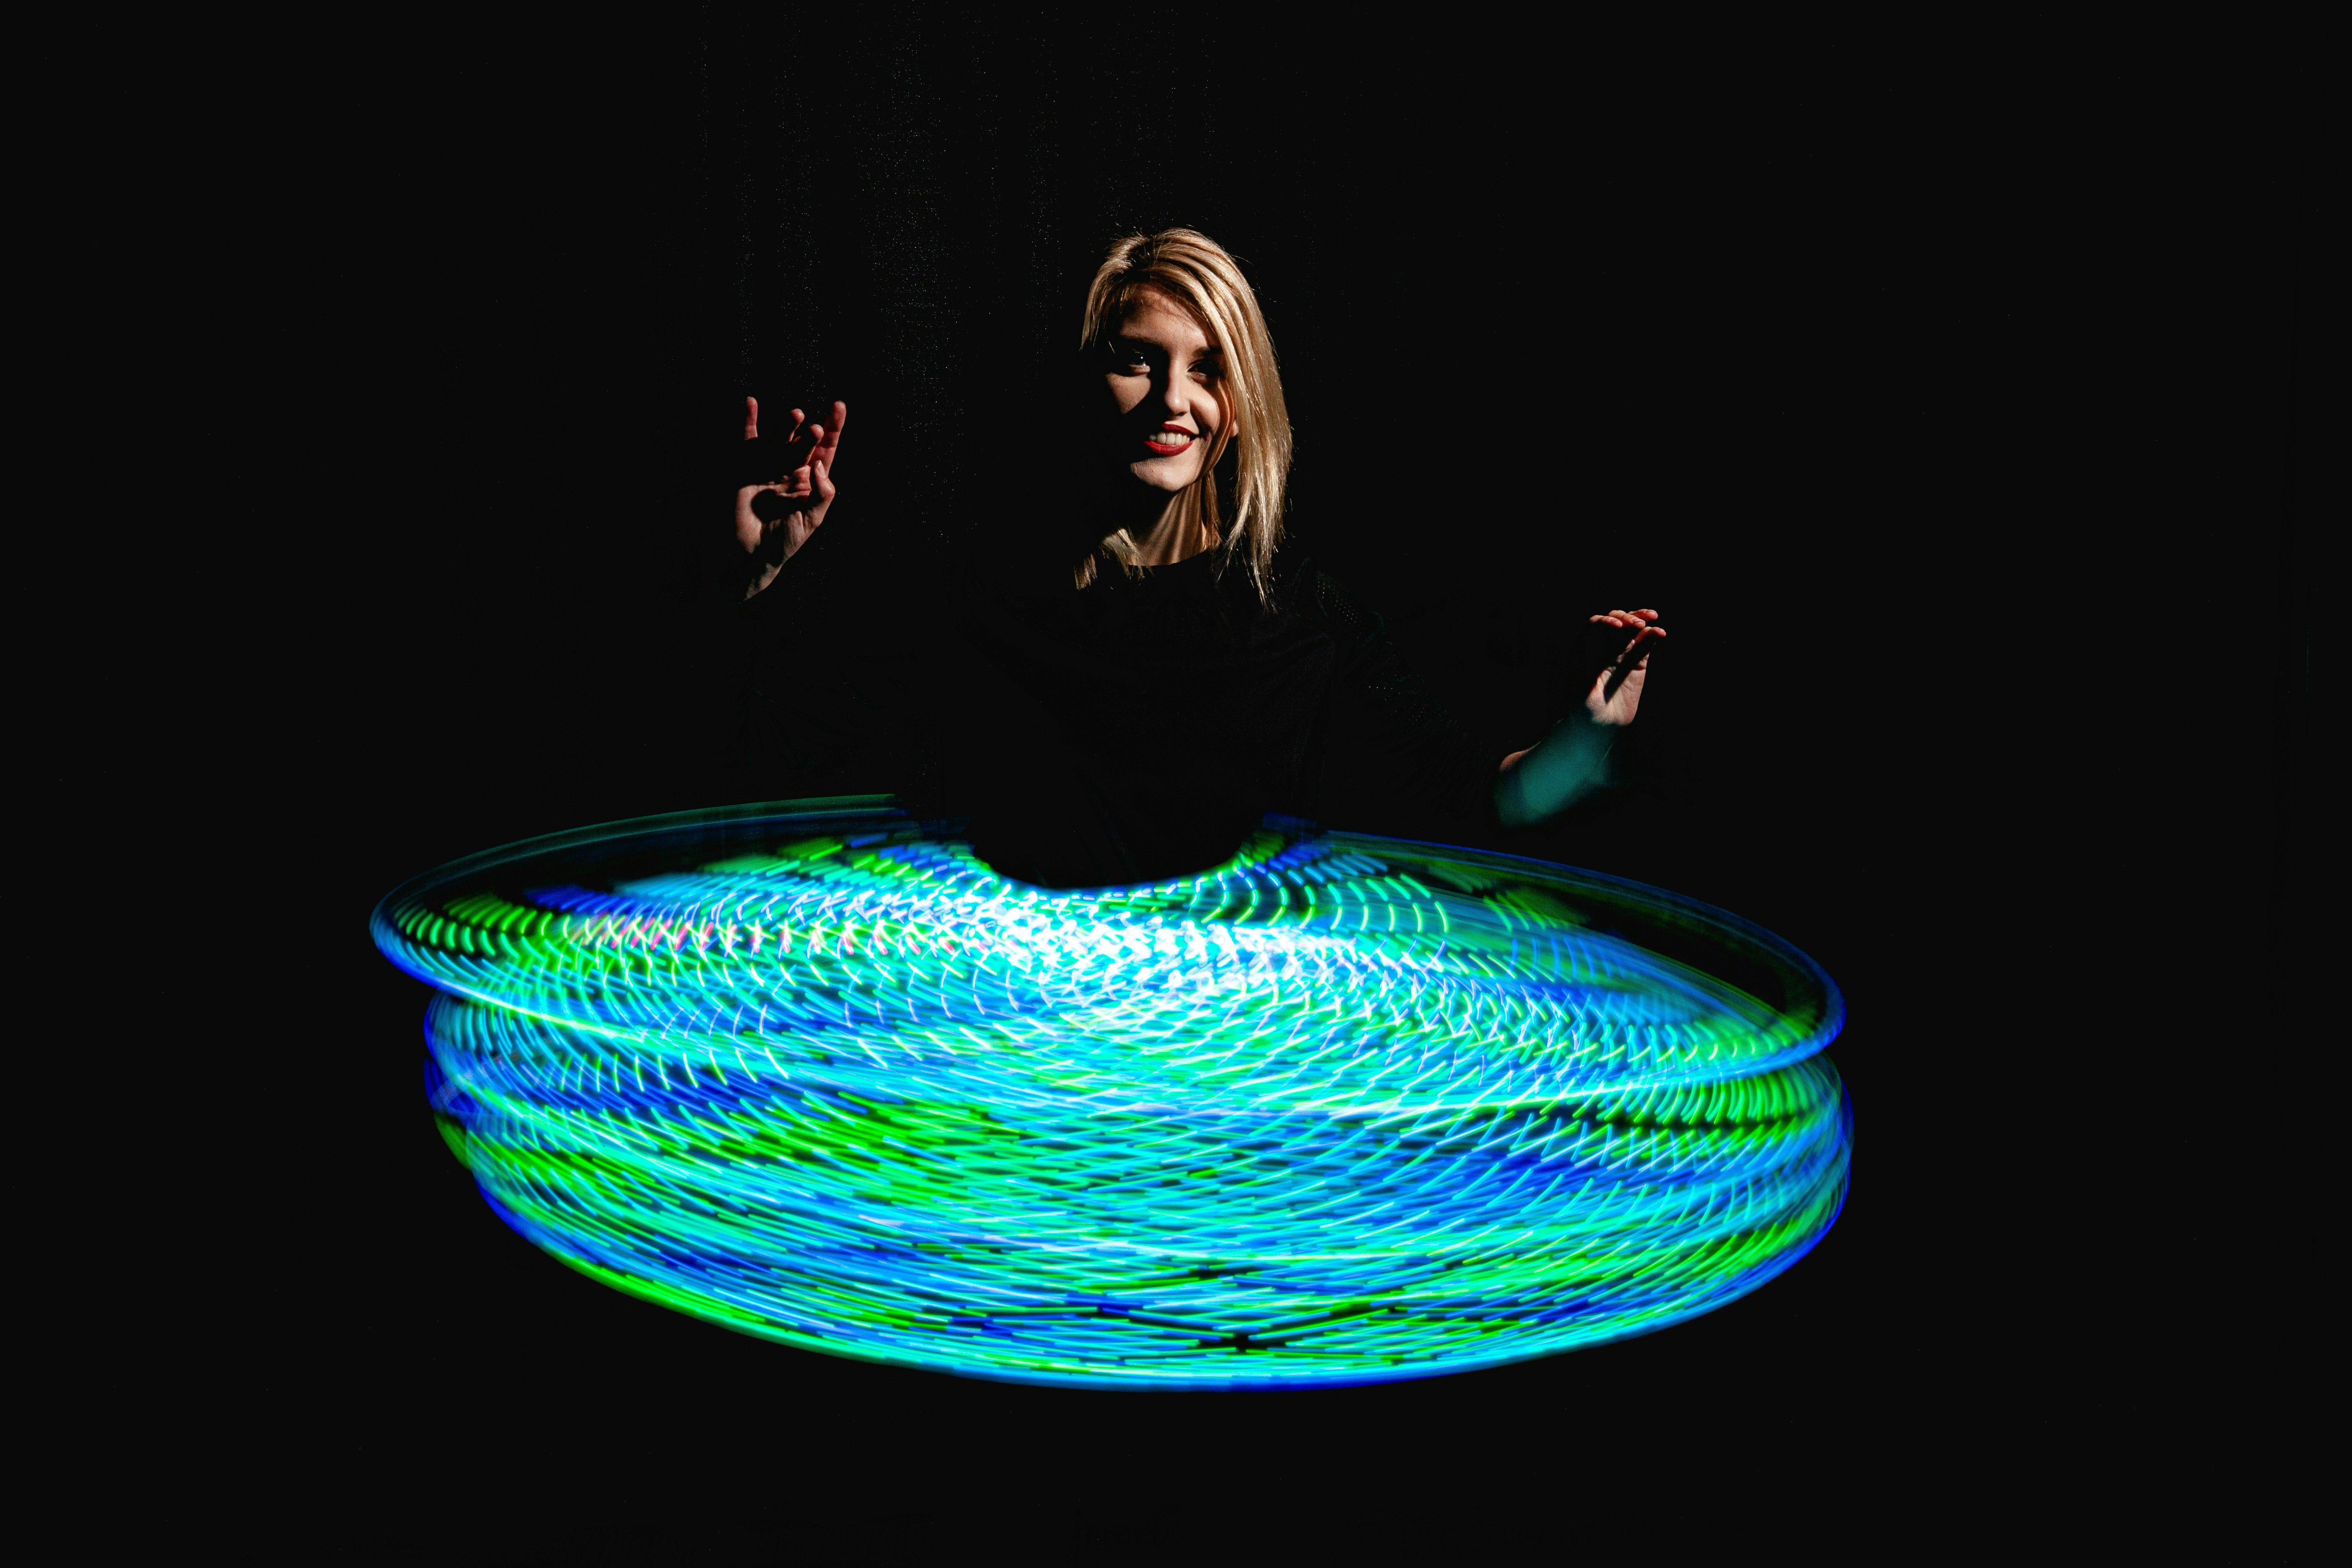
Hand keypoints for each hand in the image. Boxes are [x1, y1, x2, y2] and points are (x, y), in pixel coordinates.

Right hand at [734, 396, 846, 597]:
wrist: (751, 554)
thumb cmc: (783, 541)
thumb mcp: (811, 521)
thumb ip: (822, 495)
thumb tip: (819, 465)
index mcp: (810, 482)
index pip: (824, 451)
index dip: (833, 429)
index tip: (838, 407)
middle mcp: (790, 470)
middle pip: (802, 443)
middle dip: (809, 435)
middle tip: (815, 429)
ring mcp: (767, 467)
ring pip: (779, 439)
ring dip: (786, 426)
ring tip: (796, 415)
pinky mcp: (746, 467)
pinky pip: (748, 440)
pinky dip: (749, 421)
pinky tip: (752, 403)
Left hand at [1580, 607, 1664, 726]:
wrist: (1599, 728)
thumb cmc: (1583, 713)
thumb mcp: (1581, 696)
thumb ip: (1586, 680)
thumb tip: (1589, 664)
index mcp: (1585, 650)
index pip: (1595, 625)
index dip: (1607, 621)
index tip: (1618, 626)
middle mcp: (1603, 648)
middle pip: (1616, 622)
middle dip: (1627, 617)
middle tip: (1638, 624)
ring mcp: (1621, 654)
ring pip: (1632, 629)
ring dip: (1641, 619)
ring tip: (1653, 616)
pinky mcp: (1637, 663)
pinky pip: (1646, 644)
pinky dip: (1653, 635)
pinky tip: (1661, 633)